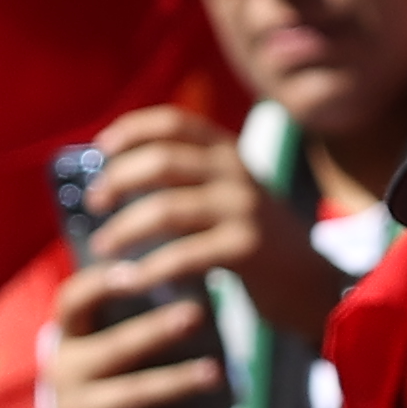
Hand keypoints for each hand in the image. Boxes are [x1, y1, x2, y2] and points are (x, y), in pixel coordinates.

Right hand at [30, 285, 235, 407]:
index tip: (136, 269)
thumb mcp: (94, 366)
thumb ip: (121, 334)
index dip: (99, 283)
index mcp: (65, 345)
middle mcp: (66, 375)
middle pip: (115, 347)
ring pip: (138, 394)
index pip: (71, 302)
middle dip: (156, 330)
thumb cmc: (99, 402)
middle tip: (196, 313)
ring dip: (180, 381)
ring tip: (217, 371)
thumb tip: (194, 300)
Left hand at [78, 104, 345, 343]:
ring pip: (167, 208)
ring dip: (125, 228)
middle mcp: (235, 173)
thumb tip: (123, 177)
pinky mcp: (246, 249)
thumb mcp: (231, 196)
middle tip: (94, 203)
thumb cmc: (258, 243)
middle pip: (163, 160)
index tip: (102, 146)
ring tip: (102, 248)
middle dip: (119, 179)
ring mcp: (243, 209)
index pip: (175, 123)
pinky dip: (150, 270)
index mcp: (228, 154)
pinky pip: (185, 256)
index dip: (134, 129)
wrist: (312, 284)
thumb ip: (192, 180)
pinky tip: (129, 282)